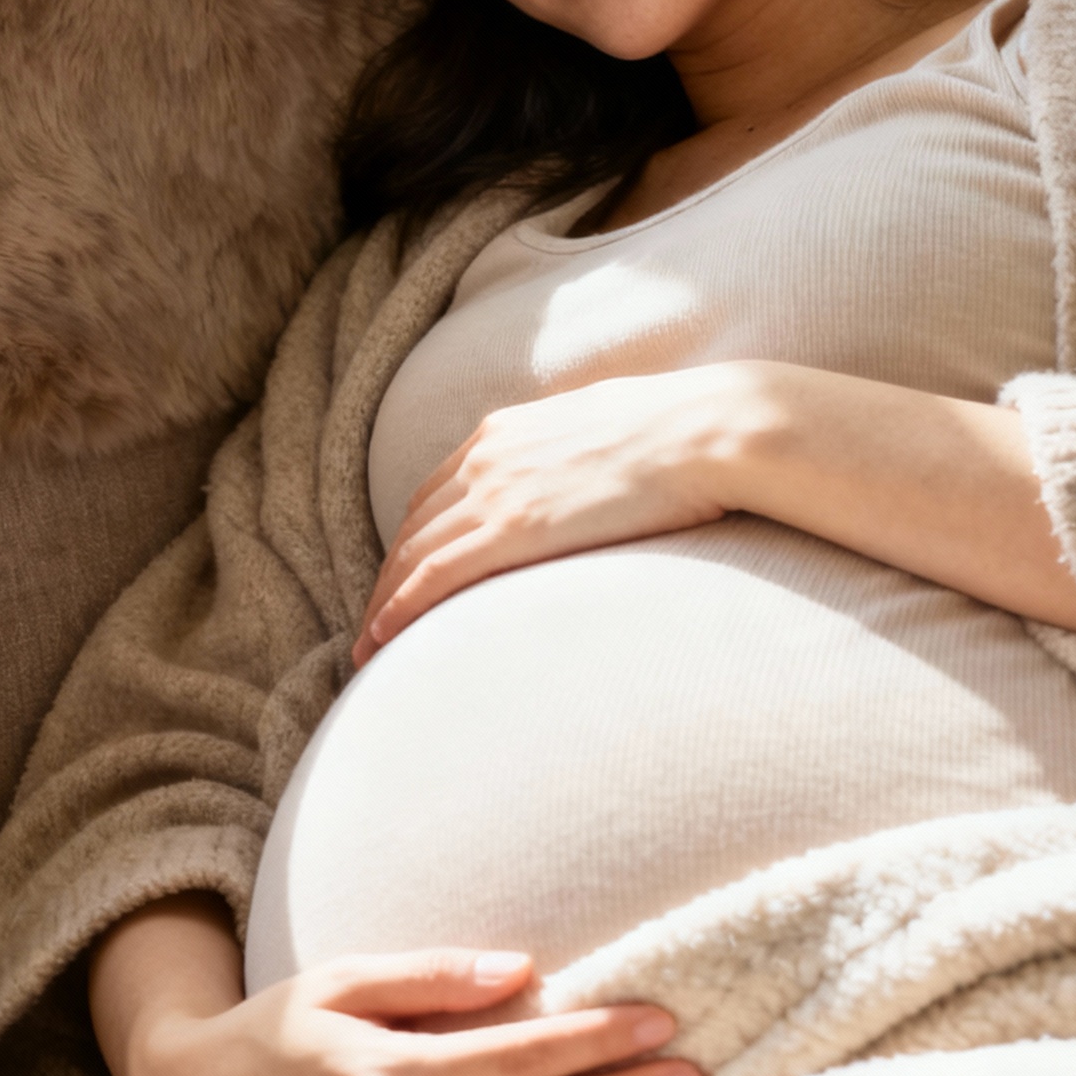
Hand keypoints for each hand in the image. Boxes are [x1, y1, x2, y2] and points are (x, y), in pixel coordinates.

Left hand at [354, 365, 750, 663]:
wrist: (706, 430)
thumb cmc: (679, 431)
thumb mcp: (605, 429)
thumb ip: (573, 456)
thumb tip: (586, 482)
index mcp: (505, 431)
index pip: (437, 493)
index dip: (414, 539)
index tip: (403, 576)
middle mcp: (486, 457)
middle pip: (414, 527)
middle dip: (389, 576)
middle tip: (374, 621)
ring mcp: (495, 491)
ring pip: (413, 555)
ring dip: (383, 602)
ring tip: (369, 645)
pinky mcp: (512, 529)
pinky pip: (434, 576)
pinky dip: (399, 607)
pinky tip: (382, 636)